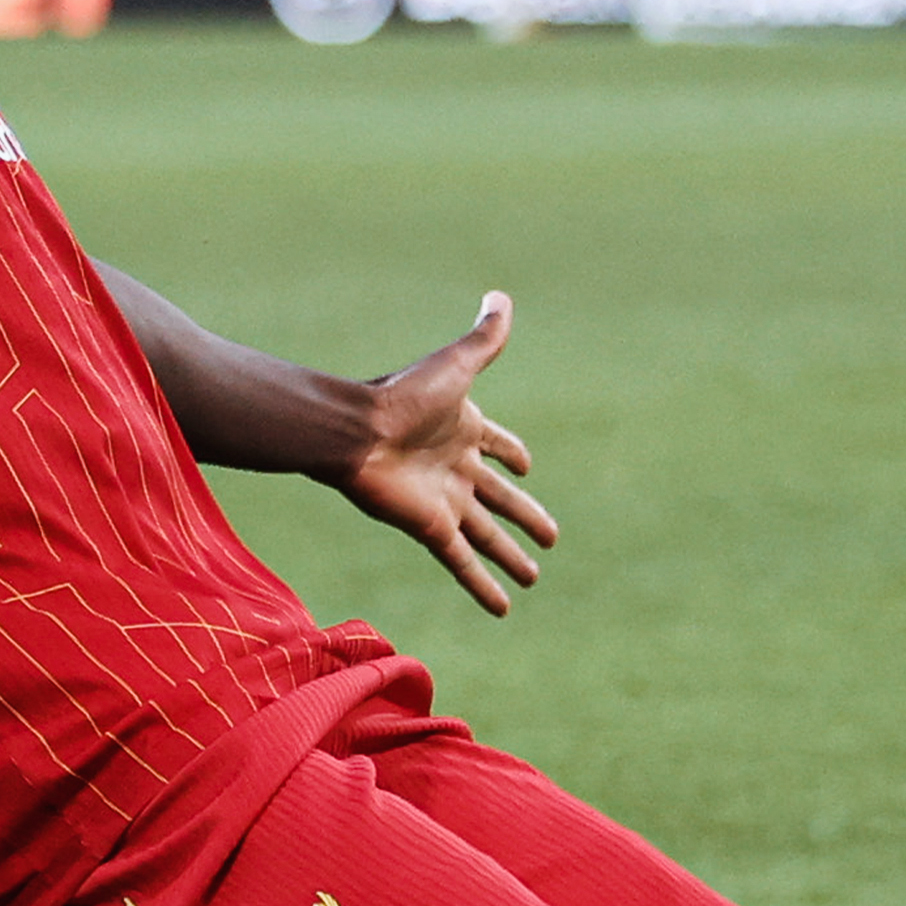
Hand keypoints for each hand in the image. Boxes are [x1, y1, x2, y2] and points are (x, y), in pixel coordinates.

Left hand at [332, 292, 555, 616]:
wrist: (355, 432)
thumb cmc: (401, 396)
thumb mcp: (454, 365)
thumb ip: (484, 337)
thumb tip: (501, 296)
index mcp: (462, 428)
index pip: (497, 446)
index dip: (512, 456)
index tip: (526, 468)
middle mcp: (455, 467)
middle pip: (500, 499)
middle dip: (526, 517)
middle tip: (551, 538)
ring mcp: (444, 500)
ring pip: (486, 535)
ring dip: (510, 557)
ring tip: (533, 578)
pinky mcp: (430, 527)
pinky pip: (463, 562)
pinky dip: (482, 587)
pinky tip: (503, 609)